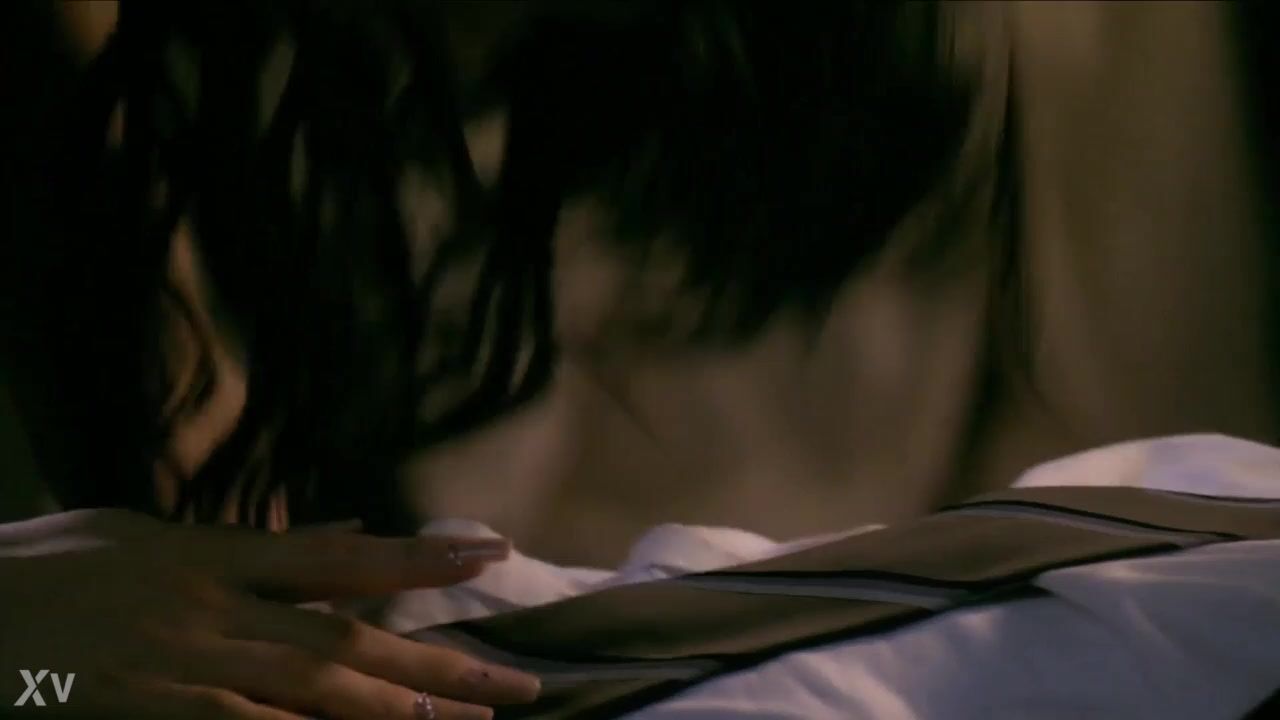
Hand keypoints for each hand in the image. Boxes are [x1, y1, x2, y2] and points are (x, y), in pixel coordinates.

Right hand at [0, 509, 539, 718]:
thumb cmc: (43, 569)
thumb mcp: (141, 534)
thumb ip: (248, 541)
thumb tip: (341, 528)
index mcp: (213, 553)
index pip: (340, 554)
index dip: (420, 556)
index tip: (492, 553)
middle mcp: (214, 601)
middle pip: (347, 631)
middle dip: (436, 658)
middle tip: (517, 681)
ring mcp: (184, 656)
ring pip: (310, 682)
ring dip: (394, 706)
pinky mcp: (146, 703)